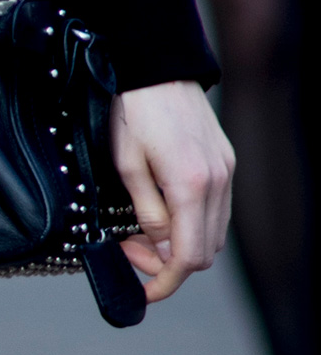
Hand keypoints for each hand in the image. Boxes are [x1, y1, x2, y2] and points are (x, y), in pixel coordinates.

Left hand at [109, 79, 233, 302]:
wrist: (156, 64)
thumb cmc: (132, 109)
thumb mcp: (127, 165)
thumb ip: (148, 213)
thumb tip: (161, 249)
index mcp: (191, 186)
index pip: (188, 258)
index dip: (165, 281)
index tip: (142, 290)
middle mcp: (218, 183)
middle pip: (205, 252)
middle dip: (169, 264)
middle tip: (131, 249)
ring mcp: (226, 171)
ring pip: (213, 232)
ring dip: (182, 243)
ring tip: (143, 231)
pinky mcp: (226, 161)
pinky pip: (216, 208)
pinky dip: (194, 222)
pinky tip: (164, 211)